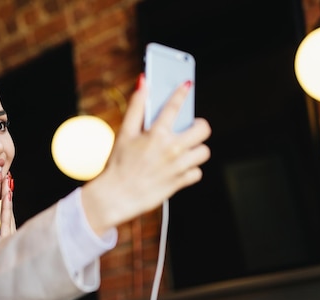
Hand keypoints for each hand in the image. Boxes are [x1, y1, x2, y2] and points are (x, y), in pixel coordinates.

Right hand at [81, 76, 210, 235]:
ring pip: (203, 151)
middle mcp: (171, 149)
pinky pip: (197, 172)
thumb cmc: (118, 164)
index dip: (182, 92)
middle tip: (190, 127)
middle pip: (203, 129)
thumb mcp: (124, 133)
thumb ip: (136, 107)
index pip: (175, 106)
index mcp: (157, 134)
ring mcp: (178, 167)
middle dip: (198, 125)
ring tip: (183, 149)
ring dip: (196, 148)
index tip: (187, 85)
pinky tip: (178, 167)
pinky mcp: (179, 182)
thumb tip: (142, 82)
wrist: (115, 196)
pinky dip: (190, 169)